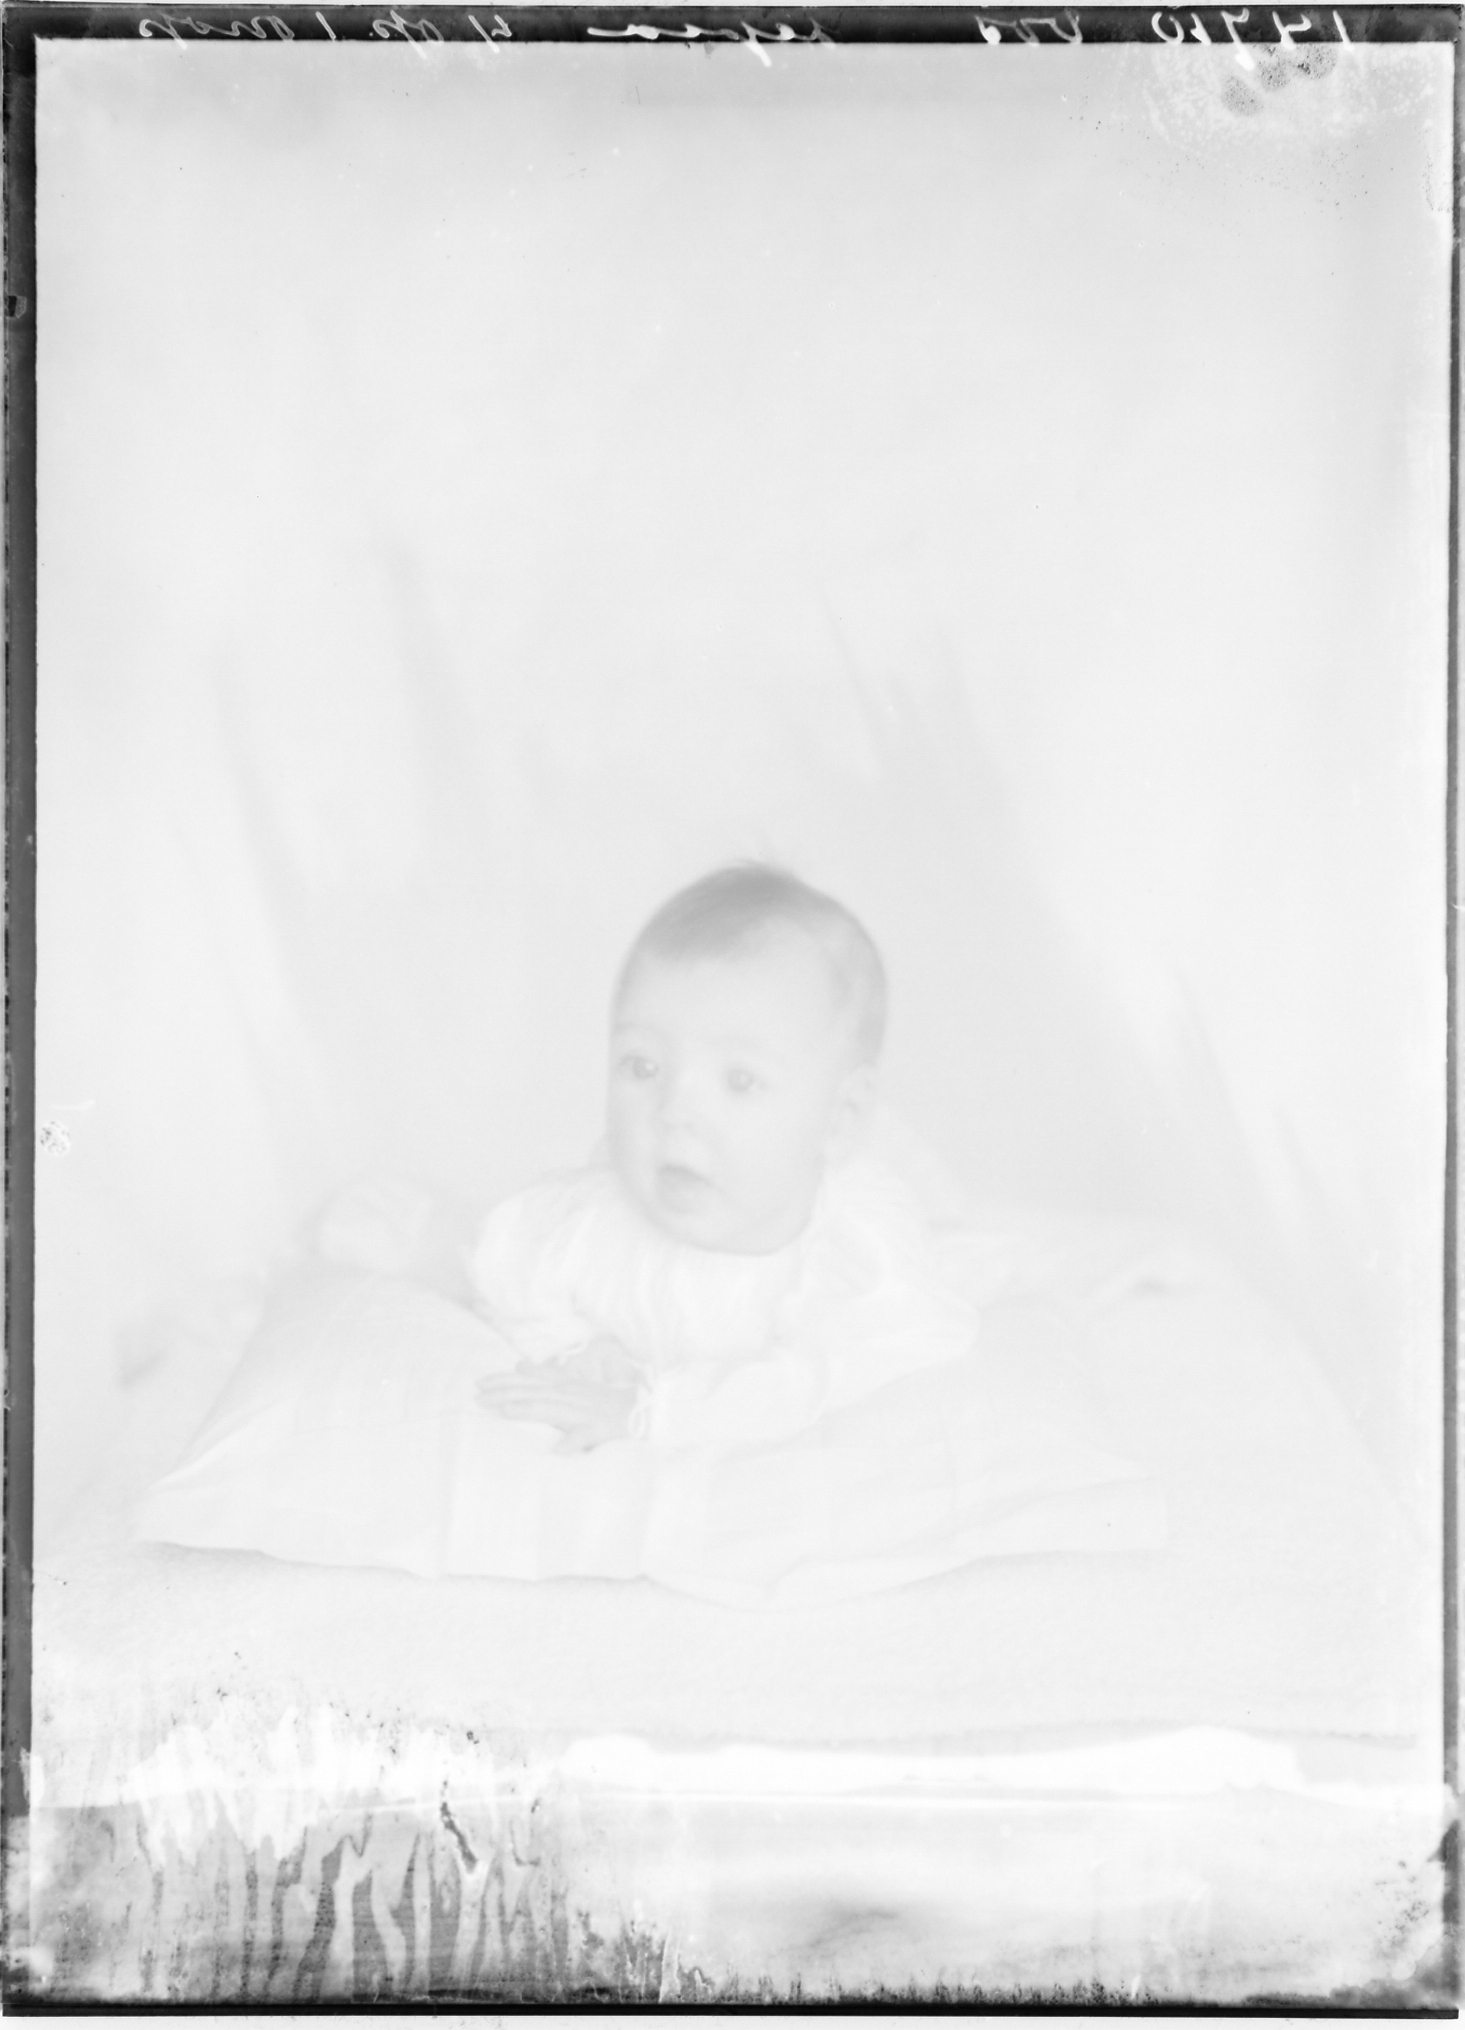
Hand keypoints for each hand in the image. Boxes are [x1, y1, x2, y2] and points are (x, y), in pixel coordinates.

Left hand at [476, 1357, 639, 1452]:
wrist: (645, 1410)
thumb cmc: (606, 1400)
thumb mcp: (573, 1384)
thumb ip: (545, 1374)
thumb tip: (519, 1365)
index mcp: (563, 1386)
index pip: (529, 1381)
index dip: (503, 1380)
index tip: (478, 1383)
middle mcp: (570, 1396)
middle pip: (533, 1393)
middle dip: (505, 1394)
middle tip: (477, 1398)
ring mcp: (584, 1412)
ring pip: (552, 1409)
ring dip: (529, 1409)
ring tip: (505, 1412)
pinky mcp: (600, 1430)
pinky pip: (585, 1437)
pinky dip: (572, 1442)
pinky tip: (558, 1451)